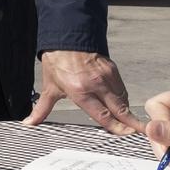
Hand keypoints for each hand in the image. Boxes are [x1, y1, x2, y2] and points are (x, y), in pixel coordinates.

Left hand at [24, 51, 138, 133]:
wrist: (66, 35)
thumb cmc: (57, 61)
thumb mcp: (49, 88)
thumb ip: (41, 109)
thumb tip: (29, 123)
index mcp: (80, 91)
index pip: (103, 115)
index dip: (117, 127)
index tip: (127, 134)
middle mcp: (96, 84)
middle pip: (119, 109)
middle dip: (131, 122)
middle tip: (140, 131)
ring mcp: (106, 76)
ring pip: (123, 99)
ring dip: (127, 111)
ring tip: (131, 122)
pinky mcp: (112, 68)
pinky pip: (121, 88)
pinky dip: (123, 98)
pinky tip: (122, 105)